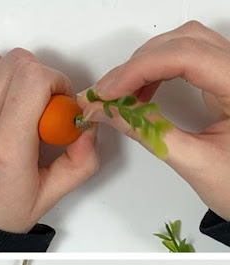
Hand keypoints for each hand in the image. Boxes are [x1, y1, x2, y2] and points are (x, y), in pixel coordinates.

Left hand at [0, 49, 98, 233]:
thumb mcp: (44, 199)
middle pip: (12, 63)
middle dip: (34, 75)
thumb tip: (87, 132)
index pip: (34, 78)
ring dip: (2, 73)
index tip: (55, 101)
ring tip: (6, 99)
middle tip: (35, 102)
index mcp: (7, 149)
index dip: (55, 81)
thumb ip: (77, 165)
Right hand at [78, 21, 229, 220]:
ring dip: (146, 64)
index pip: (185, 56)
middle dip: (137, 64)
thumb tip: (107, 112)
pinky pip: (190, 58)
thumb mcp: (193, 162)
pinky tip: (142, 91)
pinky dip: (159, 70)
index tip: (108, 93)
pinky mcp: (226, 80)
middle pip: (184, 42)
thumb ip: (148, 133)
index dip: (139, 69)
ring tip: (120, 94)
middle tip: (106, 94)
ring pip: (185, 43)